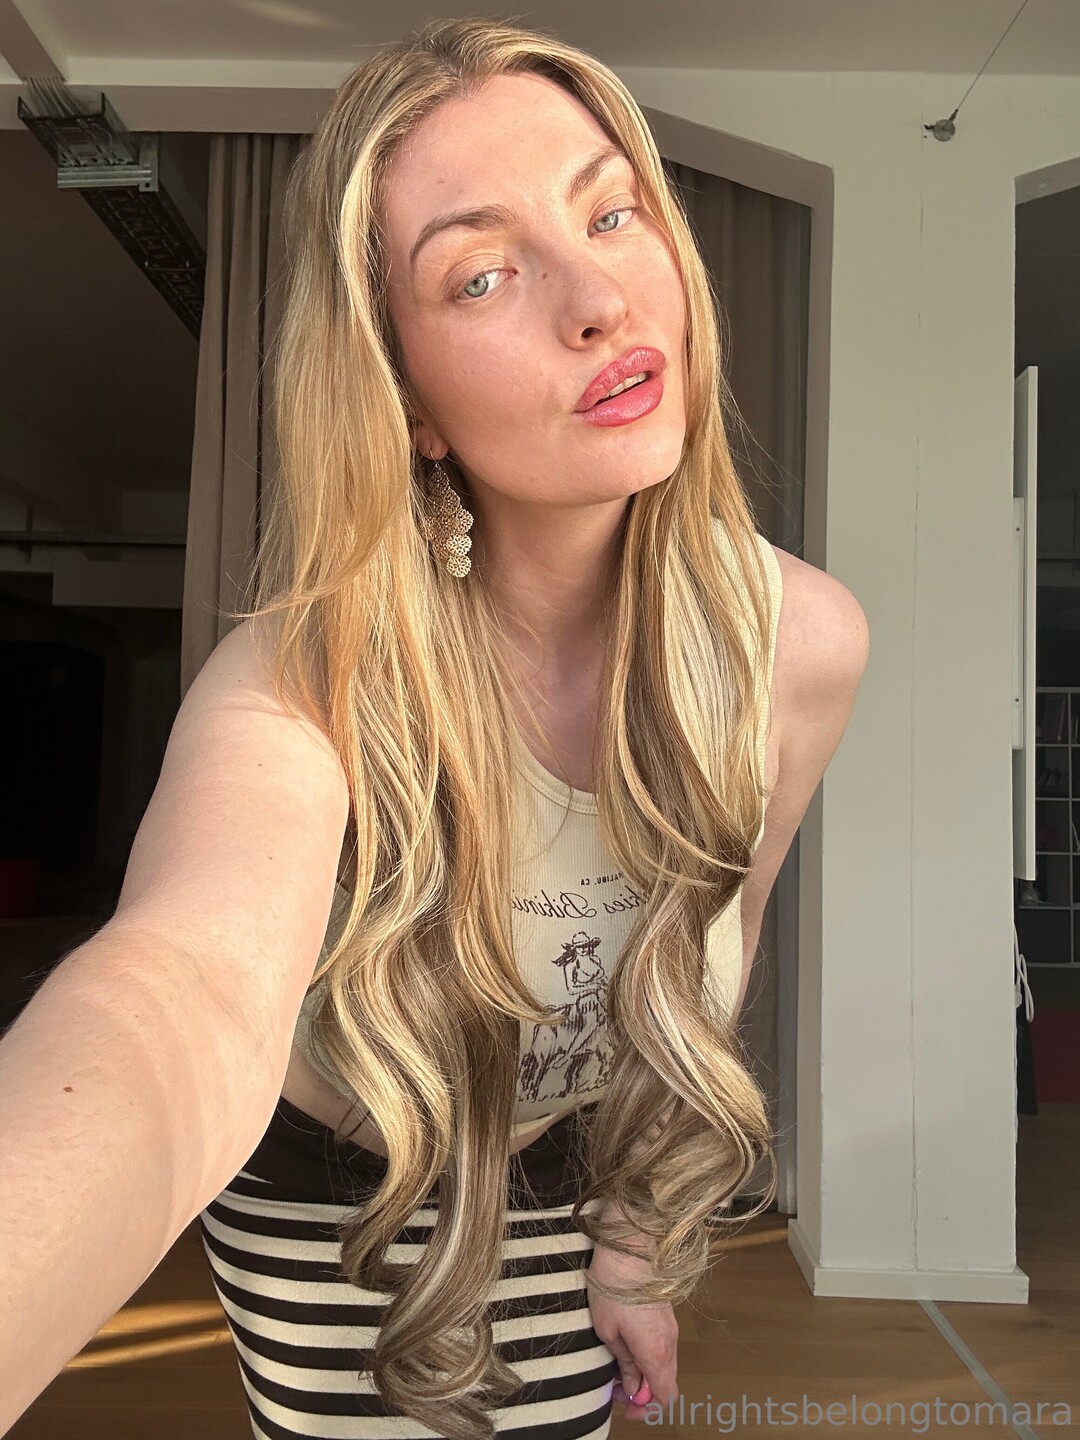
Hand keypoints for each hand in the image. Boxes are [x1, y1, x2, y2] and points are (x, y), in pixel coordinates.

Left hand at [585, 1243, 678, 1423]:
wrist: (630, 1244)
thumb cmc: (614, 1286)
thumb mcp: (607, 1330)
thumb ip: (624, 1362)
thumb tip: (632, 1385)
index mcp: (655, 1352)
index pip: (665, 1396)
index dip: (648, 1410)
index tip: (626, 1407)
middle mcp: (670, 1343)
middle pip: (666, 1382)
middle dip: (643, 1393)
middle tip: (617, 1390)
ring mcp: (671, 1327)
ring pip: (664, 1364)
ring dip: (645, 1373)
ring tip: (616, 1367)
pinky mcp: (666, 1315)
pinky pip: (662, 1347)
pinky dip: (648, 1356)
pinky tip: (626, 1347)